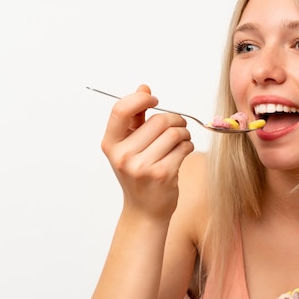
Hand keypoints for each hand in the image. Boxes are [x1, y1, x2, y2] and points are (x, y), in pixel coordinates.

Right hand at [100, 84, 193, 220]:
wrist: (144, 210)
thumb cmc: (138, 174)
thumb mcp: (129, 146)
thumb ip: (135, 117)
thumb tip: (143, 87)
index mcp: (111, 144)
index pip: (121, 110)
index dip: (141, 99)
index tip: (155, 99)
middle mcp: (123, 155)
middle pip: (158, 120)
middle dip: (174, 119)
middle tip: (179, 124)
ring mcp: (142, 167)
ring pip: (174, 133)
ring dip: (184, 132)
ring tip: (182, 139)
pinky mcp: (162, 175)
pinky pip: (183, 147)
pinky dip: (188, 145)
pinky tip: (184, 150)